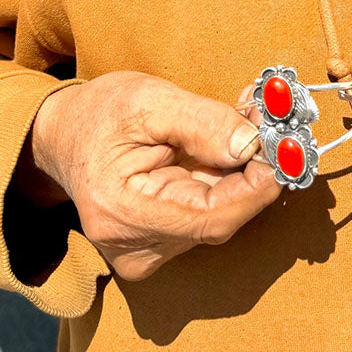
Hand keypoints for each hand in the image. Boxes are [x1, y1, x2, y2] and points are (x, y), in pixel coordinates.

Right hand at [22, 71, 280, 279]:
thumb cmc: (100, 113)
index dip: (257, 184)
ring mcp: (145, 251)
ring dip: (245, 170)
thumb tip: (251, 144)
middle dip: (256, 168)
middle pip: (220, 218)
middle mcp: (134, 247)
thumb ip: (202, 122)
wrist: (63, 134)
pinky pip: (208, 213)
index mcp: (122, 212)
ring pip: (219, 215)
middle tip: (276, 121)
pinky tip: (232, 143)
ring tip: (251, 119)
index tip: (287, 147)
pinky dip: (228, 178)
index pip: (211, 217)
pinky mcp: (158, 244)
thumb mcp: (149, 100)